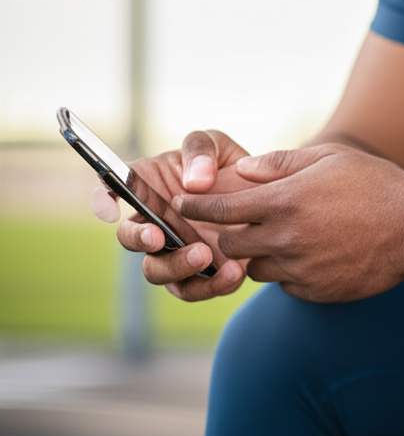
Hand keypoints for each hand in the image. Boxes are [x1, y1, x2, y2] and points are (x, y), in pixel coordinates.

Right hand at [92, 130, 258, 300]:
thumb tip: (195, 182)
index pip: (111, 192)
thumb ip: (200, 151)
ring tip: (206, 255)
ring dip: (176, 266)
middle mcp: (154, 223)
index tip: (110, 209)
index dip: (103, 201)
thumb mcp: (217, 146)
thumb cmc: (232, 169)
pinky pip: (195, 288)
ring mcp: (175, 252)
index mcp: (147, 187)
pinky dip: (212, 285)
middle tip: (158, 237)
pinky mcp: (201, 275)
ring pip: (157, 271)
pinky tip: (235, 272)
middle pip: (129, 239)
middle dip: (139, 240)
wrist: (268, 202)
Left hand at [174, 143, 403, 302]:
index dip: (195, 206)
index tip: (182, 204)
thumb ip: (279, 163)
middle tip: (235, 225)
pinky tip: (311, 256)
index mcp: (284, 201)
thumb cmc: (376, 184)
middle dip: (226, 234)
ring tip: (283, 240)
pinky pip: (286, 286)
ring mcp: (302, 269)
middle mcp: (287, 238)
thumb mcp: (329, 158)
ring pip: (256, 269)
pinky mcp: (318, 291)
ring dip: (260, 255)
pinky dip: (289, 273)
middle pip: (229, 245)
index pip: (219, 209)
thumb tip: (240, 170)